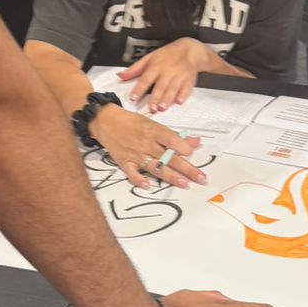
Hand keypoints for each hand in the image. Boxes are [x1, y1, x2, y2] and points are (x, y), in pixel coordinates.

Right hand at [91, 104, 206, 190]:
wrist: (107, 121)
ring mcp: (136, 154)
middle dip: (187, 168)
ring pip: (156, 167)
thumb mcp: (154, 124)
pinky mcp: (125, 162)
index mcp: (155, 131)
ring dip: (170, 176)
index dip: (183, 147)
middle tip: (200, 178)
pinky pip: (132, 173)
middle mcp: (147, 143)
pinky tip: (148, 186)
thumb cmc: (133, 122)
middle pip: (169, 157)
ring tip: (184, 184)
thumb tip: (196, 142)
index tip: (192, 153)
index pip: (172, 140)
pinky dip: (139, 179)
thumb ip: (175, 136)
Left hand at [118, 38, 206, 110]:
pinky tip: (179, 102)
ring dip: (167, 99)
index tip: (133, 98)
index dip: (139, 89)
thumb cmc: (167, 55)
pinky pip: (186, 88)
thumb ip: (135, 69)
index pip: (145, 79)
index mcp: (155, 67)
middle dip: (155, 98)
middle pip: (160, 86)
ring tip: (162, 108)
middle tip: (151, 108)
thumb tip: (120, 76)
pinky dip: (183, 95)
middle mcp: (167, 72)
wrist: (189, 50)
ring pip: (172, 89)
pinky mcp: (188, 80)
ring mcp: (179, 76)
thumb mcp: (149, 58)